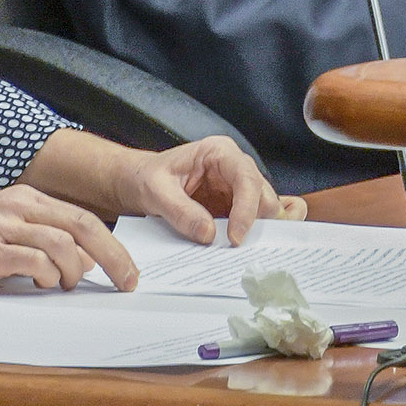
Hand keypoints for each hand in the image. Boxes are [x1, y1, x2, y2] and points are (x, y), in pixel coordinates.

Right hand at [0, 185, 137, 291]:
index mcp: (25, 198)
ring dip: (74, 270)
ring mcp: (1, 226)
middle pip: (82, 225)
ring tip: (67, 285)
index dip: (111, 244)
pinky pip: (32, 260)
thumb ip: (41, 238)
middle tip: (127, 281)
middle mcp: (17, 207)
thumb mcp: (4, 229)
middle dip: (112, 256)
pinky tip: (43, 283)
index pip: (82, 216)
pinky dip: (46, 274)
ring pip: (61, 243)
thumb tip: (83, 261)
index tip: (127, 268)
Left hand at [109, 135, 308, 247]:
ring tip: (240, 253)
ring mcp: (238, 189)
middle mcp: (235, 167)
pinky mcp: (236, 208)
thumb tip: (208, 234)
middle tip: (240, 249)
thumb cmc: (147, 177)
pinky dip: (252, 238)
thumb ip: (181, 211)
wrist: (139, 183)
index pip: (246, 178)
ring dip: (257, 232)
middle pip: (264, 195)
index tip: (235, 237)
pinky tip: (245, 251)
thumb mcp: (156, 191)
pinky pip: (253, 223)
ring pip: (266, 211)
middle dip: (258, 223)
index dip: (246, 209)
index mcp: (219, 152)